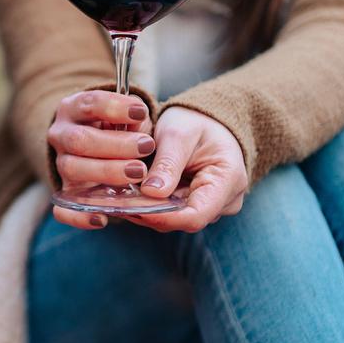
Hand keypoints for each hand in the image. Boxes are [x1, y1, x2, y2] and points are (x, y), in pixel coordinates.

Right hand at [48, 89, 154, 231]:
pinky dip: (79, 216)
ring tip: (138, 173)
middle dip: (115, 144)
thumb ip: (136, 121)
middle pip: (79, 139)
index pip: (89, 103)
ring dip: (106, 171)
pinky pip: (62, 209)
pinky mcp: (65, 193)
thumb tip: (143, 133)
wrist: (100, 147)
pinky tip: (102, 219)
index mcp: (74, 109)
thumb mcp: (128, 116)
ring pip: (71, 169)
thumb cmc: (120, 128)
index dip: (114, 107)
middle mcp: (61, 135)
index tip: (141, 112)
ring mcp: (61, 164)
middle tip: (146, 147)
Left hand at [127, 107, 247, 232]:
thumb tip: (152, 192)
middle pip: (181, 220)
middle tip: (115, 200)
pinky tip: (129, 195)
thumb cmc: (195, 122)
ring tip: (118, 196)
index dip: (161, 217)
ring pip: (173, 220)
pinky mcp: (196, 208)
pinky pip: (170, 214)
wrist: (206, 122)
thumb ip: (167, 163)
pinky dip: (149, 206)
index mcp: (228, 180)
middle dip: (147, 212)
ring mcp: (212, 207)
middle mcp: (225, 201)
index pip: (195, 215)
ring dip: (145, 210)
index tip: (131, 208)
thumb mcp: (178, 133)